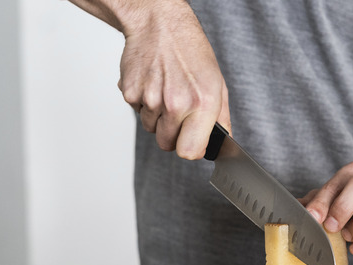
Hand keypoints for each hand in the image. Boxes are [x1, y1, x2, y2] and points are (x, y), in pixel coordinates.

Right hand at [116, 0, 230, 158]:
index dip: (191, 149)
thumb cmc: (190, 51)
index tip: (192, 141)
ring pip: (151, 129)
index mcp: (202, 103)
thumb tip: (222, 142)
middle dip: (173, 134)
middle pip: (167, 144)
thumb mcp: (217, 82)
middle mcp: (175, 103)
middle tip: (178, 112)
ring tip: (166, 91)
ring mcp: (150, 99)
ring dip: (158, 117)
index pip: (189, 151)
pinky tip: (153, 84)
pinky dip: (144, 104)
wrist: (159, 25)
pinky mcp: (130, 93)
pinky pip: (138, 113)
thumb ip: (222, 118)